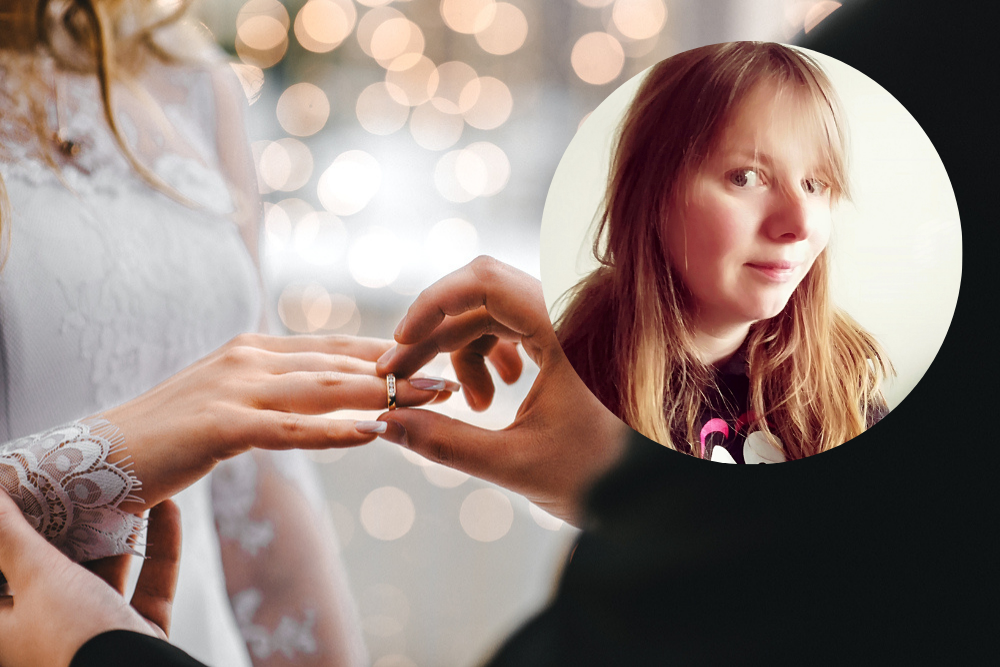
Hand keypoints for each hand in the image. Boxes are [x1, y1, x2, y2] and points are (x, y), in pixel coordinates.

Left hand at [0, 490, 181, 666]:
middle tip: (83, 479)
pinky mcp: (137, 633)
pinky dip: (160, 549)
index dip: (13, 528)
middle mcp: (46, 629)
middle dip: (74, 523)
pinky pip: (148, 584)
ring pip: (105, 573)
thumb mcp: (38, 578)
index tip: (30, 488)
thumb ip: (11, 536)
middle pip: (55, 566)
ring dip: (120, 533)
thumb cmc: (74, 639)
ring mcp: (95, 632)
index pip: (1, 569)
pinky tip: (169, 509)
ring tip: (129, 490)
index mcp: (6, 625)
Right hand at [101, 334, 457, 512]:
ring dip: (385, 393)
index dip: (390, 352)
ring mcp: (233, 388)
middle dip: (402, 370)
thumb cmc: (172, 434)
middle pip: (341, 363)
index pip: (336, 347)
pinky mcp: (218, 425)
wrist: (100, 456)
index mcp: (256, 349)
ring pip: (325, 389)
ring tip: (432, 399)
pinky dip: (335, 431)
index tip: (438, 357)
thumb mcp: (233, 401)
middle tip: (454, 378)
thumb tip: (329, 394)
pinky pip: (289, 429)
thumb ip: (277, 392)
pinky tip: (374, 431)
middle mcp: (249, 357)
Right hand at [375, 257, 629, 525]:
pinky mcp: (571, 340)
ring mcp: (571, 325)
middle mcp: (570, 314)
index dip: (432, 303)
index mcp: (565, 330)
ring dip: (465, 351)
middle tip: (403, 379)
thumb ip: (443, 442)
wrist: (656, 494)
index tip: (400, 342)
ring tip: (473, 405)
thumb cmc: (601, 479)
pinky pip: (517, 328)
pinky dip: (491, 355)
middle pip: (482, 297)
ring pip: (496, 314)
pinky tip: (494, 396)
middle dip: (437, 336)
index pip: (484, 281)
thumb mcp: (514, 463)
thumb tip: (381, 423)